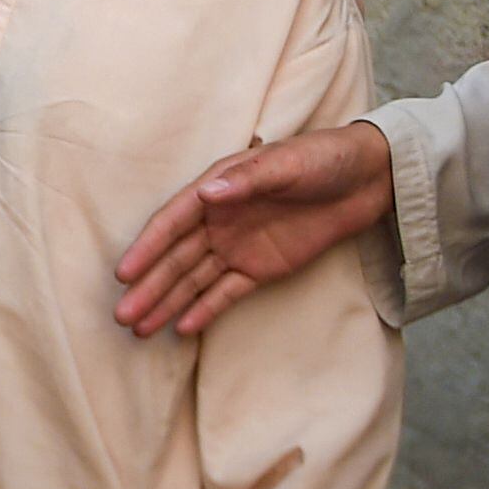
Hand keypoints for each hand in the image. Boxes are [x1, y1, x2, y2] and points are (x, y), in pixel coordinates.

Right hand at [114, 121, 395, 338]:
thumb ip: (249, 180)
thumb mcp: (287, 163)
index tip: (125, 273)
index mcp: (218, 189)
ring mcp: (237, 246)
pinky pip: (226, 293)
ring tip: (138, 329)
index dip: (148, 247)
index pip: (173, 222)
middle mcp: (218, 220)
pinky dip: (205, 310)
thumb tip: (206, 193)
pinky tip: (181, 329)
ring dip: (167, 303)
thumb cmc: (324, 159)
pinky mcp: (260, 269)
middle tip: (121, 315)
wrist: (367, 179)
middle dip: (149, 286)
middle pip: (176, 258)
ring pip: (194, 280)